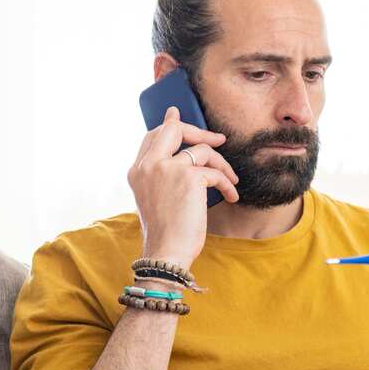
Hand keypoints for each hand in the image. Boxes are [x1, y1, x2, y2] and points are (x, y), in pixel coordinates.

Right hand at [127, 105, 239, 266]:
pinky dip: (227, 183)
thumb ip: (162, 174)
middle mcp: (148, 166)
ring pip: (202, 150)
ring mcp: (167, 169)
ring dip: (222, 165)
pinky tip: (231, 196)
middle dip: (198, 130)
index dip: (169, 124)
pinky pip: (215, 171)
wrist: (166, 253)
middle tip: (218, 139)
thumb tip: (181, 153)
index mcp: (137, 171)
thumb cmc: (166, 232)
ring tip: (230, 181)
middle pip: (174, 129)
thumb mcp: (156, 198)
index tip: (178, 116)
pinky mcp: (189, 177)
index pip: (153, 136)